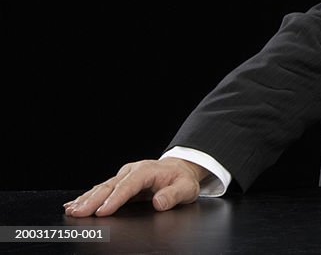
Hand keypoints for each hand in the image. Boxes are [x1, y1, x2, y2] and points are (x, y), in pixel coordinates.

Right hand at [63, 158, 209, 216]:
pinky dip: (87, 197)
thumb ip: (173, 195)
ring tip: (72, 210)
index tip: (102, 211)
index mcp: (147, 171)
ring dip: (86, 199)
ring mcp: (124, 176)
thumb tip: (159, 202)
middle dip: (92, 200)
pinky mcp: (120, 182)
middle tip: (78, 212)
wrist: (179, 169)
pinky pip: (101, 190)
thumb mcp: (186, 188)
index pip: (128, 186)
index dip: (114, 199)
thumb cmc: (181, 179)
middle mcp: (132, 171)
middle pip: (110, 186)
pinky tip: (73, 204)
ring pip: (102, 187)